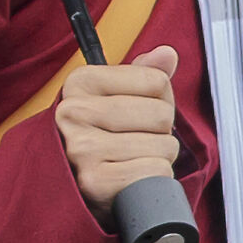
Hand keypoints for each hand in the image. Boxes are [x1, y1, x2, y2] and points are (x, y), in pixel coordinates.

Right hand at [57, 45, 179, 222]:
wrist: (75, 189)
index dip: (159, 100)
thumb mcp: (117, 98)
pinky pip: (156, 172)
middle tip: (133, 142)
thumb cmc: (103, 138)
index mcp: (80, 82)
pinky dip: (154, 180)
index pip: (157, 81)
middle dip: (160, 131)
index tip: (136, 114)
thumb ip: (143, 74)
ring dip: (158, 157)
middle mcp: (74, 112)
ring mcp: (82, 148)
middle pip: (162, 114)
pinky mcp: (95, 182)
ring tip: (130, 161)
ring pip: (163, 145)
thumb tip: (168, 53)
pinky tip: (130, 180)